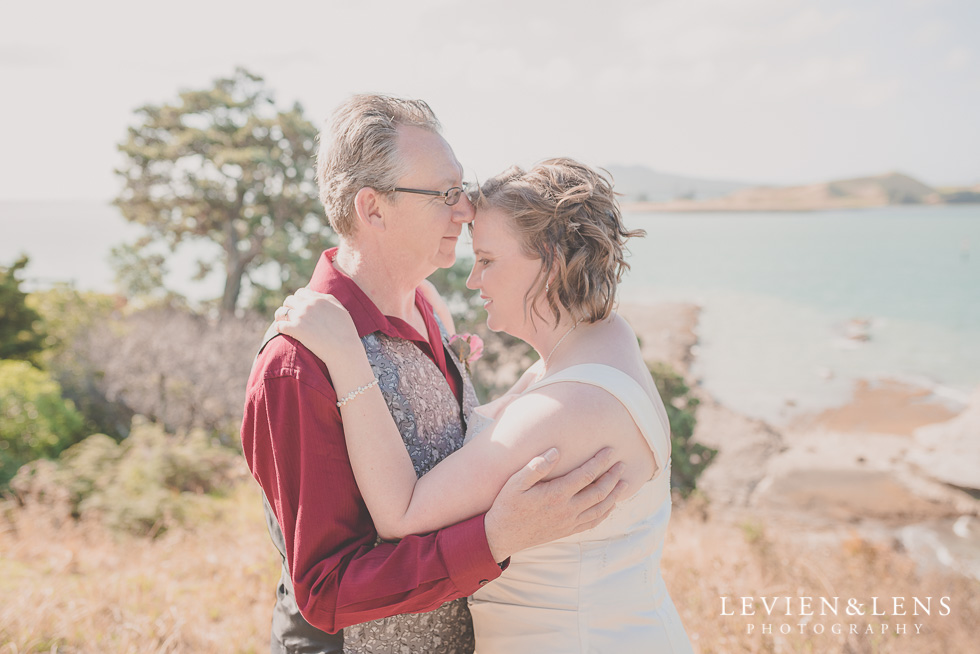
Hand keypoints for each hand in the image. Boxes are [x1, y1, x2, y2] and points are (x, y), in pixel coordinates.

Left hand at [274, 288, 359, 367]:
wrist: (344, 349)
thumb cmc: (346, 332)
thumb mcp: (340, 310)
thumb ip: (328, 300)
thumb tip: (318, 297)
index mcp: (319, 299)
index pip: (300, 293)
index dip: (297, 300)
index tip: (298, 307)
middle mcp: (309, 305)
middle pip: (289, 300)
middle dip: (288, 307)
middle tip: (289, 315)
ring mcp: (301, 316)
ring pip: (281, 312)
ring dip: (280, 317)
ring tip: (282, 322)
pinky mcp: (296, 329)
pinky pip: (279, 325)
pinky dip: (279, 328)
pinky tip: (282, 331)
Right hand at [483, 447, 627, 561]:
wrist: (501, 536)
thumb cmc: (506, 505)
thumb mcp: (515, 482)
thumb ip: (536, 466)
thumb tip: (556, 451)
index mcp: (556, 494)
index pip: (586, 475)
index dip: (600, 461)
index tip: (610, 450)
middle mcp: (566, 510)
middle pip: (599, 491)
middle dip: (613, 476)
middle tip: (623, 464)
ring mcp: (568, 522)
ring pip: (600, 508)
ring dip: (615, 495)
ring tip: (625, 483)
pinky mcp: (567, 531)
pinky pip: (592, 522)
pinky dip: (605, 513)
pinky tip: (610, 505)